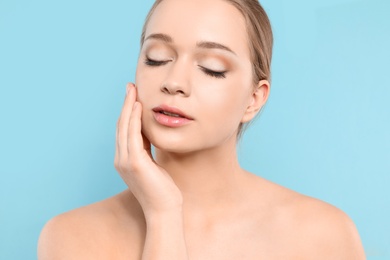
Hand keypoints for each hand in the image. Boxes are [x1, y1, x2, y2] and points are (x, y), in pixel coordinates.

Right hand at [114, 83, 182, 218]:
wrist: (164, 210)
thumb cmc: (162, 189)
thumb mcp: (153, 165)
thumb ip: (148, 150)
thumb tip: (149, 134)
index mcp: (125, 160)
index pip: (124, 131)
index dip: (128, 112)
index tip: (133, 96)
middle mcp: (121, 159)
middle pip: (121, 125)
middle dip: (126, 104)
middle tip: (130, 86)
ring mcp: (125, 162)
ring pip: (124, 127)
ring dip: (129, 107)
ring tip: (133, 90)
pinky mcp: (135, 163)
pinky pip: (133, 136)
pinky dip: (134, 119)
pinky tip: (139, 106)